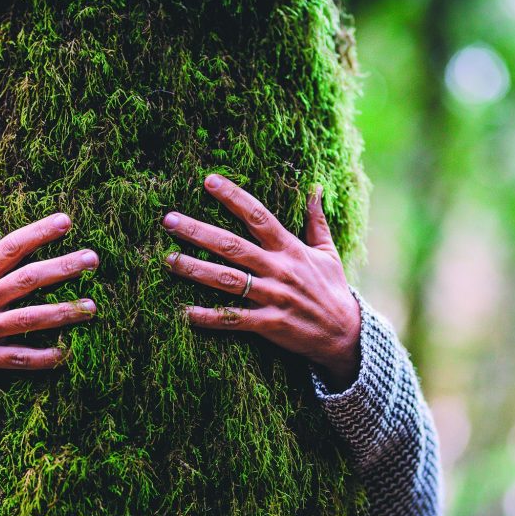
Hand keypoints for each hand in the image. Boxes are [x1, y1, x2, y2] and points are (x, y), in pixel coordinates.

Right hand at [0, 202, 98, 407]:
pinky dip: (42, 358)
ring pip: (29, 319)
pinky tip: (66, 353)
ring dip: (62, 313)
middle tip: (93, 259)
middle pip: (27, 280)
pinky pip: (18, 358)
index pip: (9, 248)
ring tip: (91, 307)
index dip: (37, 233)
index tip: (66, 221)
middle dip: (62, 268)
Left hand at [162, 174, 361, 391]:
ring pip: (228, 280)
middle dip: (199, 232)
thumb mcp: (328, 252)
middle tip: (169, 220)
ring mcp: (273, 298)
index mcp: (291, 249)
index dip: (234, 197)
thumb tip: (315, 187)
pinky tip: (185, 312)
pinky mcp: (269, 324)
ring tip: (169, 259)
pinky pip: (234, 319)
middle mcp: (279, 270)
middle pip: (233, 246)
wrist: (345, 335)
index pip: (258, 216)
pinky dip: (210, 317)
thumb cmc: (332, 290)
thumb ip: (316, 221)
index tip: (209, 180)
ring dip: (196, 269)